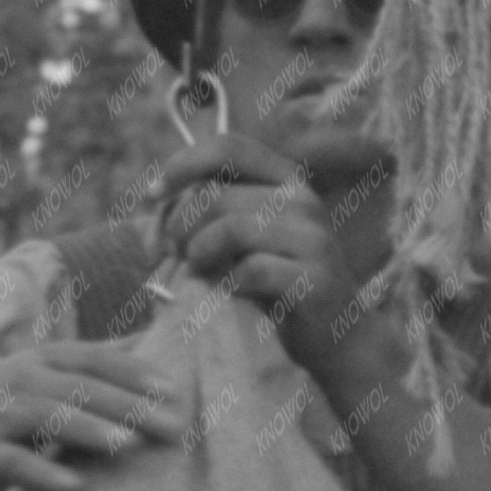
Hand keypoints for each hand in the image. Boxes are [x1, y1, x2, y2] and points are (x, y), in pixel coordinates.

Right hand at [0, 343, 181, 490]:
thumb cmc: (6, 397)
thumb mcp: (44, 369)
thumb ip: (94, 360)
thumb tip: (152, 338)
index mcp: (44, 359)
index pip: (94, 359)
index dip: (133, 372)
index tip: (172, 391)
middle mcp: (23, 380)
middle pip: (81, 389)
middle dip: (128, 406)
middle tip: (171, 427)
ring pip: (49, 418)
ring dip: (90, 430)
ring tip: (129, 445)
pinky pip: (14, 463)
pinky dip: (43, 473)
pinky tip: (75, 487)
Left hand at [156, 126, 396, 383]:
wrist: (337, 342)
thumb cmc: (278, 289)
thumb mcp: (245, 240)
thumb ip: (208, 215)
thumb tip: (153, 205)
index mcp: (285, 180)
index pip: (228, 148)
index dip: (182, 165)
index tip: (152, 195)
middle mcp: (302, 200)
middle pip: (216, 195)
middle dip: (180, 226)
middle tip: (174, 255)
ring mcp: (313, 239)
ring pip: (230, 228)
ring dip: (199, 254)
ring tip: (198, 274)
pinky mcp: (314, 279)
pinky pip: (251, 270)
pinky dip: (226, 284)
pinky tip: (229, 295)